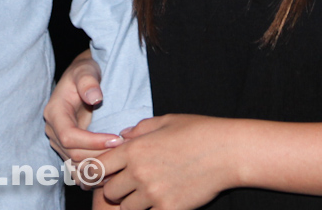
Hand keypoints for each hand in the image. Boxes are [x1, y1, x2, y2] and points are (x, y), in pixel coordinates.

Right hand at [44, 50, 123, 164]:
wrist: (80, 79)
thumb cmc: (83, 73)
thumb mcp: (85, 71)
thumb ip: (88, 82)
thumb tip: (95, 98)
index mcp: (54, 112)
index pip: (69, 137)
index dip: (92, 142)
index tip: (116, 139)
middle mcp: (53, 130)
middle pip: (74, 154)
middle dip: (100, 154)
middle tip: (124, 149)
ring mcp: (59, 142)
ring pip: (76, 166)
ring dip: (98, 166)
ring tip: (120, 159)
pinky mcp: (67, 150)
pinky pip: (77, 170)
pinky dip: (93, 173)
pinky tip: (111, 169)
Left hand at [99, 114, 239, 209]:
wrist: (226, 152)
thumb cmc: (197, 131)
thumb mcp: (164, 121)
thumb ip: (139, 129)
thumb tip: (123, 136)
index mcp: (134, 149)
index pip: (97, 166)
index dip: (94, 171)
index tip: (97, 174)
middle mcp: (139, 173)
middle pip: (109, 192)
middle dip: (114, 189)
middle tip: (127, 183)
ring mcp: (154, 194)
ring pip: (126, 208)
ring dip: (131, 202)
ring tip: (146, 192)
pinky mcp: (169, 209)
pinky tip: (161, 200)